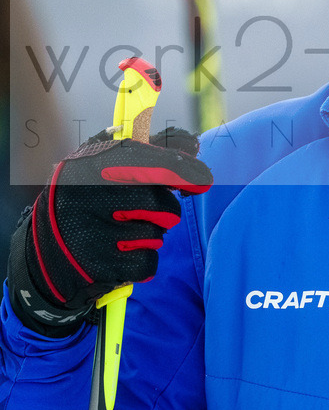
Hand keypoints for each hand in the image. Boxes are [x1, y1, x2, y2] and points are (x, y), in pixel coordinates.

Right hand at [7, 128, 212, 336]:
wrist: (44, 256)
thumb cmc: (86, 203)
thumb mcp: (102, 167)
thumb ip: (148, 152)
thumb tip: (193, 143)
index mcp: (87, 165)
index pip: (145, 161)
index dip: (181, 169)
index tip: (202, 179)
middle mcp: (84, 195)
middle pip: (156, 200)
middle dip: (165, 208)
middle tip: (158, 211)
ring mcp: (89, 232)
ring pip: (155, 232)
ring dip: (151, 234)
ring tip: (124, 232)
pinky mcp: (97, 266)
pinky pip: (147, 260)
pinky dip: (144, 259)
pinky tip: (121, 255)